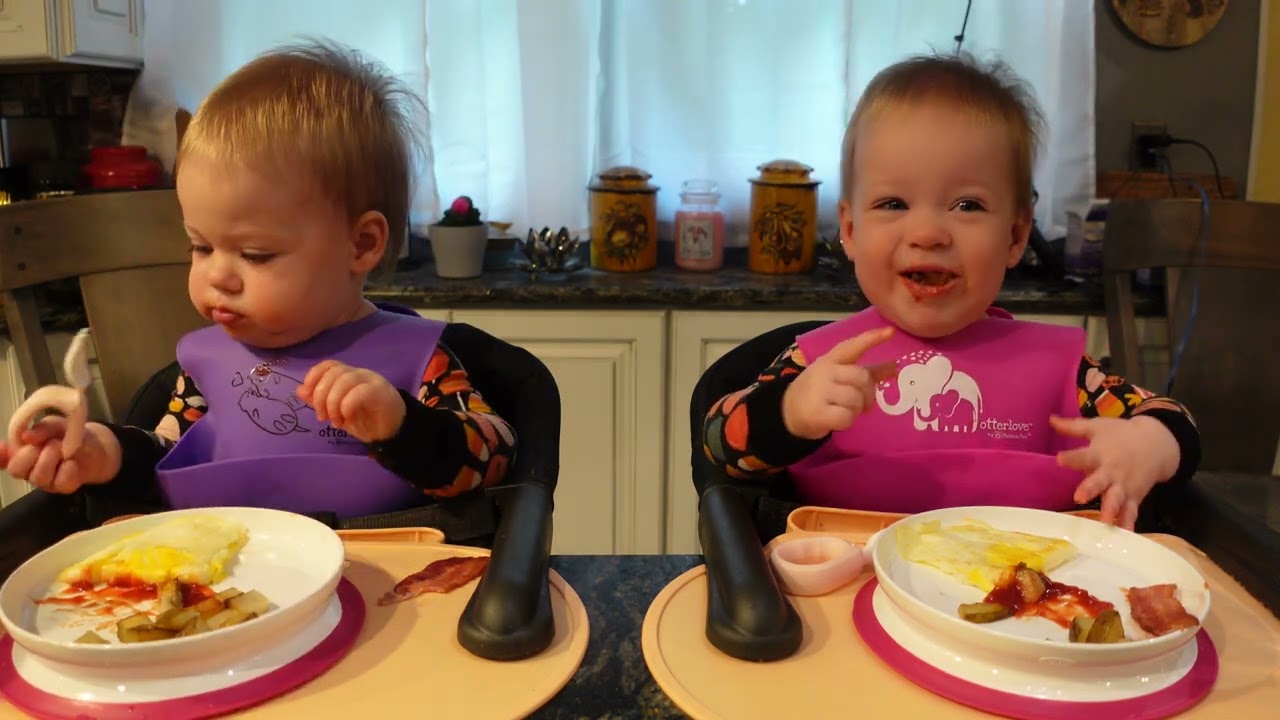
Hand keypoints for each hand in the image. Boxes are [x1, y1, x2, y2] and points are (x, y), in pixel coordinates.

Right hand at [0, 419, 120, 492]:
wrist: (97, 447)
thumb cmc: (70, 434)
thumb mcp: (57, 424)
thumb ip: (43, 428)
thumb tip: (26, 436)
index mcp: (22, 452)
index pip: (3, 459)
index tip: (2, 448)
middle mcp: (29, 468)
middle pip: (16, 470)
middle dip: (30, 455)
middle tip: (50, 443)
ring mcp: (45, 480)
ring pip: (37, 477)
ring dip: (50, 459)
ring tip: (63, 448)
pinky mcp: (62, 487)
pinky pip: (59, 483)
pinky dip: (66, 471)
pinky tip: (72, 463)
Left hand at [298, 361, 405, 442]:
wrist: (392, 432)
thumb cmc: (365, 421)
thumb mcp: (337, 412)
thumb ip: (320, 401)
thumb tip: (300, 391)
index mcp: (349, 376)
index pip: (329, 365)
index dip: (313, 376)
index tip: (307, 396)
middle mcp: (361, 374)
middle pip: (334, 373)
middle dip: (321, 396)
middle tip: (321, 417)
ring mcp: (372, 381)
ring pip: (345, 380)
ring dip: (333, 403)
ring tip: (335, 421)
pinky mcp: (382, 392)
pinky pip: (359, 392)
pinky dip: (346, 406)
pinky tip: (346, 419)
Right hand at [781, 327, 896, 439]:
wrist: (788, 411)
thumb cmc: (820, 391)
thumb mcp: (839, 376)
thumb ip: (868, 371)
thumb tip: (895, 366)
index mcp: (831, 360)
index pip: (852, 346)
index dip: (871, 339)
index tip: (891, 332)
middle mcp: (824, 372)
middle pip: (861, 378)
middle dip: (868, 394)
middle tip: (863, 403)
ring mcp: (819, 391)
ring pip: (855, 399)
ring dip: (856, 410)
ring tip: (845, 410)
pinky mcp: (817, 412)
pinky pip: (846, 417)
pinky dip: (847, 421)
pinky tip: (837, 419)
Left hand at [1051, 414, 1180, 529]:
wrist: (1157, 443)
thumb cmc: (1121, 434)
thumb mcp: (1097, 427)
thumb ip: (1072, 427)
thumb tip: (1050, 419)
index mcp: (1100, 453)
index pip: (1083, 455)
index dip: (1071, 458)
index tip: (1059, 459)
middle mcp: (1111, 470)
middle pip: (1100, 480)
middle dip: (1091, 488)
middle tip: (1080, 497)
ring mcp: (1124, 485)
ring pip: (1117, 499)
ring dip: (1111, 510)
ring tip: (1105, 521)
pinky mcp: (1135, 496)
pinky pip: (1131, 511)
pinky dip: (1128, 522)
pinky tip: (1125, 535)